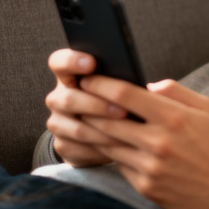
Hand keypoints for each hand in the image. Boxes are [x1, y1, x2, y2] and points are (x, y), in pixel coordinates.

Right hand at [45, 49, 128, 166]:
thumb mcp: (131, 91)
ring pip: (74, 126)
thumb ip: (133, 83)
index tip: (92, 63)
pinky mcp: (63, 146)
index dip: (71, 60)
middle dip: (97, 104)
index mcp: (73, 76)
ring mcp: (58, 122)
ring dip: (102, 130)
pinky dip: (100, 148)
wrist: (121, 138)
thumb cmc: (128, 105)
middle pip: (68, 98)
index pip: (60, 62)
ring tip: (128, 131)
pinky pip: (77, 148)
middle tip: (123, 110)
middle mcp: (60, 97)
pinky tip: (119, 147)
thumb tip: (150, 88)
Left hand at [78, 76, 208, 208]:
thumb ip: (175, 92)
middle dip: (86, 106)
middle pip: (105, 119)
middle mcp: (159, 142)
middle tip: (75, 97)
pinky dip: (114, 154)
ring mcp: (151, 168)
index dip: (100, 84)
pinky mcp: (147, 188)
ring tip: (83, 120)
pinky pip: (120, 166)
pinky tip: (110, 146)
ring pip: (107, 144)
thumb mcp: (207, 109)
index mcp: (174, 117)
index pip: (123, 95)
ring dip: (92, 131)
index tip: (88, 78)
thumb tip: (145, 85)